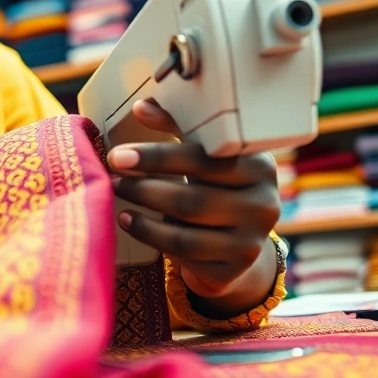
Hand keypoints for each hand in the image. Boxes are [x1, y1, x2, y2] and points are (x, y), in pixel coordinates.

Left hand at [108, 99, 280, 315]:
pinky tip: (131, 223)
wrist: (235, 241)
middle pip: (192, 199)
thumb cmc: (213, 186)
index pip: (203, 160)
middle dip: (145, 188)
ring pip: (185, 232)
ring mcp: (251, 243)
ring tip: (117, 201)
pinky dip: (151, 238)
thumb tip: (142, 106)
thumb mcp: (202, 154)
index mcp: (260, 167)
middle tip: (114, 179)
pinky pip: (184, 255)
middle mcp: (264, 206)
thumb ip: (177, 127)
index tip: (118, 155)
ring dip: (143, 217)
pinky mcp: (232, 271)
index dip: (157, 157)